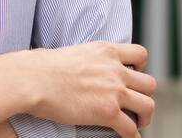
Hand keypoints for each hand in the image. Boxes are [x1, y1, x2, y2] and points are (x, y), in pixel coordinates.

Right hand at [14, 41, 155, 137]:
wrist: (32, 80)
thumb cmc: (41, 67)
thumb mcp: (72, 52)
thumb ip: (86, 59)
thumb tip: (79, 68)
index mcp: (106, 51)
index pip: (140, 54)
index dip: (140, 68)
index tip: (132, 78)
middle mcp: (115, 69)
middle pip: (149, 84)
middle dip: (145, 96)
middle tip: (136, 105)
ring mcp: (114, 91)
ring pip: (148, 106)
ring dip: (145, 117)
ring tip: (138, 123)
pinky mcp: (108, 112)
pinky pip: (131, 129)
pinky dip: (132, 136)